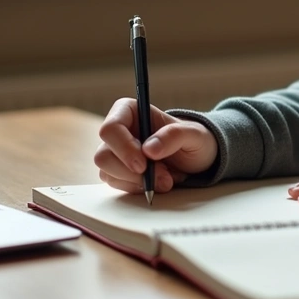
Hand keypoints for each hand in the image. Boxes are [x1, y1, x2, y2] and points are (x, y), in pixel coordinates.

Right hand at [94, 97, 217, 194]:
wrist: (195, 159)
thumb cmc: (193, 140)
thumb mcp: (194, 135)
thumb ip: (173, 136)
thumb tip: (149, 149)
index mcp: (129, 111)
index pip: (110, 129)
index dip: (124, 148)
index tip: (144, 164)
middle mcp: (118, 131)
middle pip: (103, 155)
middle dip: (132, 172)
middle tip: (162, 177)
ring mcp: (115, 152)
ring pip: (106, 172)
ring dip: (137, 182)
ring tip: (165, 179)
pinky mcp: (118, 171)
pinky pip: (116, 184)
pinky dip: (136, 188)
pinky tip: (155, 183)